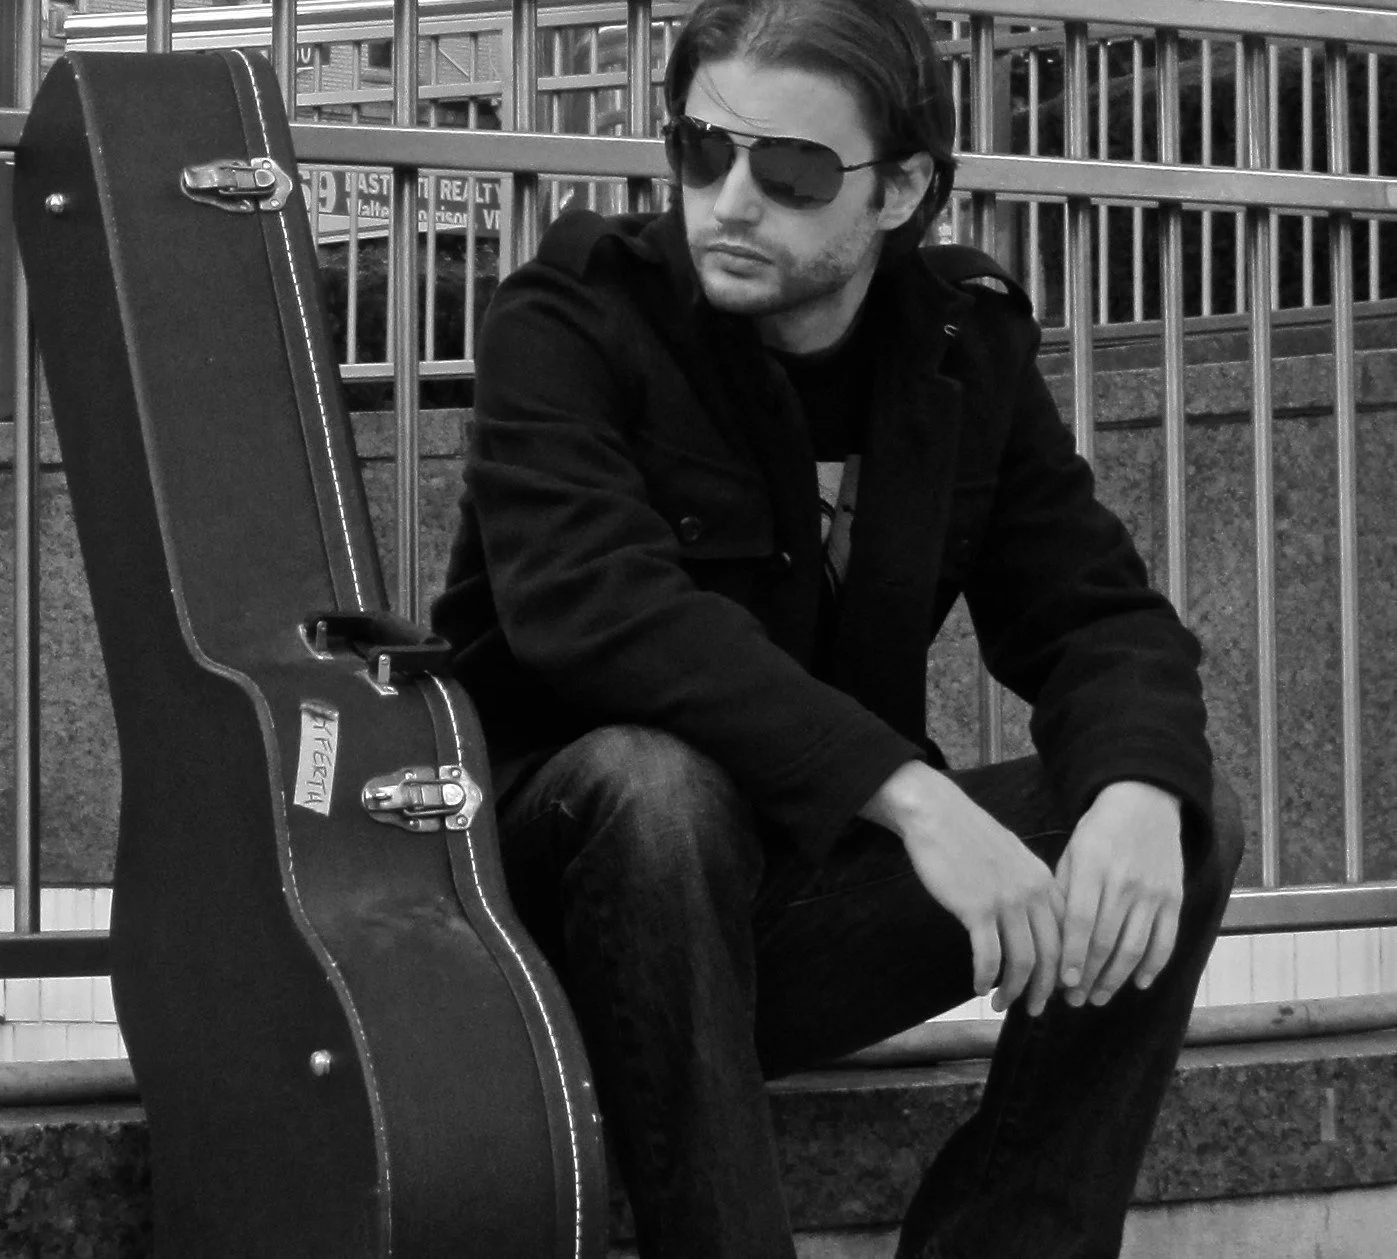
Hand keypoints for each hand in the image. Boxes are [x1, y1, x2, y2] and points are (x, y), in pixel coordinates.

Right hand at [862, 762, 1065, 1017]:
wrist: (937, 814)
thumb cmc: (969, 836)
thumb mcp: (1013, 857)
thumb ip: (1030, 887)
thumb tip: (1033, 923)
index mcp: (1045, 881)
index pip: (1068, 936)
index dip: (1067, 969)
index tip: (1059, 990)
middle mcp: (1033, 894)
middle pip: (1051, 955)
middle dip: (1045, 990)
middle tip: (1034, 1010)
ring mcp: (1006, 901)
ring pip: (1023, 961)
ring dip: (1013, 990)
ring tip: (1001, 1004)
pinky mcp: (976, 908)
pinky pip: (988, 955)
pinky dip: (986, 977)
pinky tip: (978, 986)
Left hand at [1056, 781, 1182, 1007]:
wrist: (1145, 803)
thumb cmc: (1098, 832)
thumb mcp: (1072, 853)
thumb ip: (1063, 893)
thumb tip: (1050, 940)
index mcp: (1092, 869)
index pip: (1081, 922)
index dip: (1073, 956)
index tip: (1063, 983)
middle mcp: (1124, 883)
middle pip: (1106, 941)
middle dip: (1089, 976)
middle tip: (1075, 1000)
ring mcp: (1153, 892)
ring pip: (1135, 948)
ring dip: (1116, 979)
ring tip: (1099, 997)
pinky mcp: (1174, 898)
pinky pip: (1165, 940)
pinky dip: (1153, 966)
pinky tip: (1138, 983)